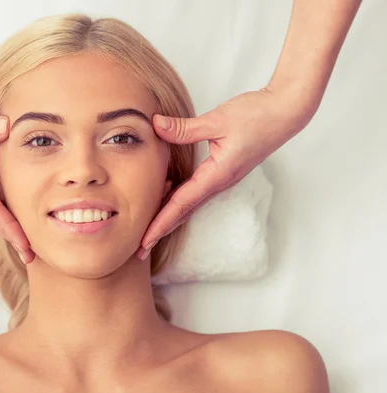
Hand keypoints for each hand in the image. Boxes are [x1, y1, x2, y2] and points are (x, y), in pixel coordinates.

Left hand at [136, 84, 317, 259]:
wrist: (285, 112)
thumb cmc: (257, 116)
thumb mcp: (218, 120)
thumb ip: (184, 128)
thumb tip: (156, 126)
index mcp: (216, 176)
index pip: (181, 205)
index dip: (160, 223)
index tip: (145, 241)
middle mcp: (218, 182)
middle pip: (183, 211)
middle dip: (161, 229)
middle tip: (140, 248)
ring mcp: (221, 178)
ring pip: (189, 203)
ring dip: (168, 217)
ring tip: (148, 230)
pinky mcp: (222, 170)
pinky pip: (195, 190)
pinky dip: (178, 198)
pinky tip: (165, 196)